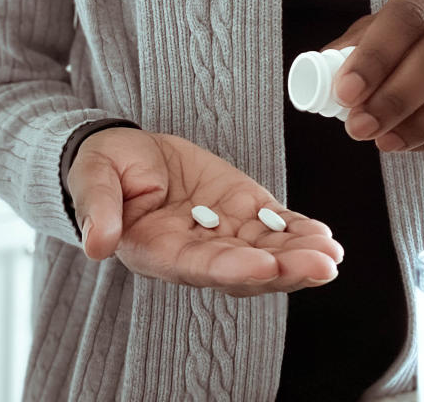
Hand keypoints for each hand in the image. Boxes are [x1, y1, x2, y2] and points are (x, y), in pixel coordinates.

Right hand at [67, 127, 342, 295]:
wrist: (126, 154)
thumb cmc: (104, 168)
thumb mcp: (93, 179)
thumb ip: (98, 209)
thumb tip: (97, 245)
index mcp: (157, 250)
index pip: (199, 266)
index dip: (233, 268)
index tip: (265, 265)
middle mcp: (196, 250)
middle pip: (244, 269)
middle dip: (284, 269)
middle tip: (320, 265)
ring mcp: (223, 231)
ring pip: (267, 252)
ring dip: (300, 255)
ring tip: (330, 252)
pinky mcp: (242, 209)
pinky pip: (275, 226)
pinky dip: (299, 232)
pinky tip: (324, 237)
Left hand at [322, 0, 423, 151]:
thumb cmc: (416, 28)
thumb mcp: (384, 24)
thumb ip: (354, 48)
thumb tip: (319, 77)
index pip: (405, 17)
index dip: (373, 59)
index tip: (345, 94)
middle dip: (394, 99)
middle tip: (359, 126)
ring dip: (420, 123)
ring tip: (382, 141)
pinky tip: (411, 142)